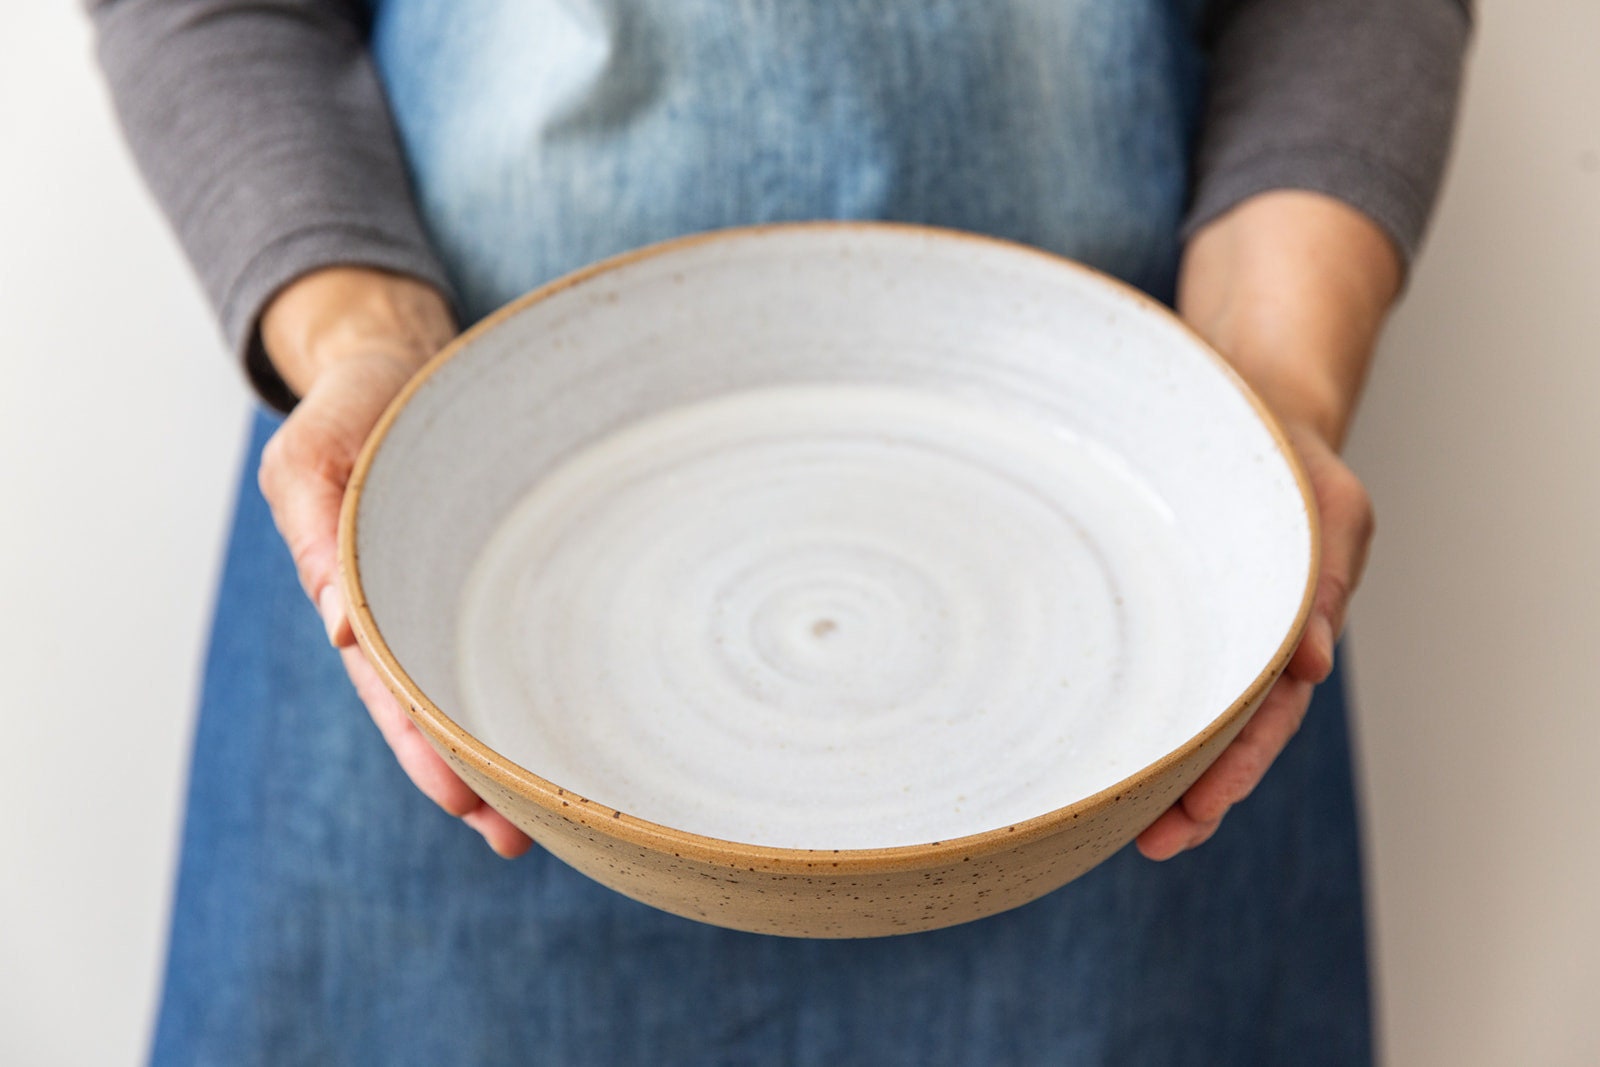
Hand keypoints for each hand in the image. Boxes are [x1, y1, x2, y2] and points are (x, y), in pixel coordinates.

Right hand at [256, 267, 532, 857]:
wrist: (399, 356)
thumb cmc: (351, 407)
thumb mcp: (310, 457)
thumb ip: (315, 533)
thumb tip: (339, 622)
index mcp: (362, 593)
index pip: (394, 690)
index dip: (424, 747)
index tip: (463, 801)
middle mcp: (413, 603)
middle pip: (442, 706)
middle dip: (472, 775)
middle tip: (516, 837)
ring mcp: (456, 584)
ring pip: (482, 677)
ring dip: (508, 740)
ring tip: (557, 809)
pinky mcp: (499, 558)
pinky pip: (517, 624)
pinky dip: (537, 672)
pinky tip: (575, 713)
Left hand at [1135, 421, 1372, 857]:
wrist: (1239, 397)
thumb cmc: (1284, 453)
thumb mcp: (1325, 500)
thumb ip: (1324, 573)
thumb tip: (1310, 661)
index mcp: (1287, 622)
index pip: (1266, 712)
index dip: (1236, 766)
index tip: (1199, 815)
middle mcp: (1241, 635)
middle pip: (1221, 728)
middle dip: (1194, 791)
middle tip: (1156, 842)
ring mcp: (1198, 622)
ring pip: (1180, 704)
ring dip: (1156, 762)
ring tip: (1113, 818)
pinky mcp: (1154, 605)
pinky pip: (1141, 661)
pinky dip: (1123, 701)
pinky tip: (1084, 737)